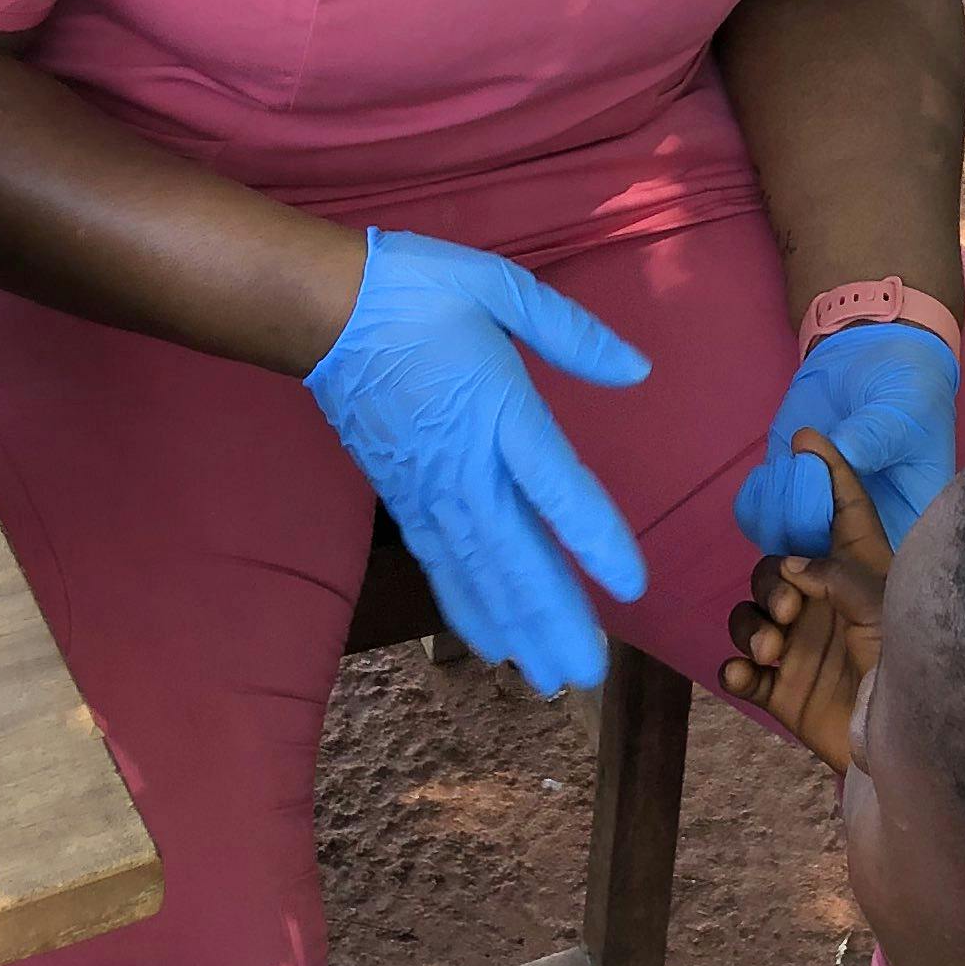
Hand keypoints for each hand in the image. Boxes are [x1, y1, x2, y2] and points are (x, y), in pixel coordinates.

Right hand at [304, 232, 647, 694]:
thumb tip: (638, 369)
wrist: (326, 308)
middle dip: (552, 617)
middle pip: (515, 553)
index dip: (593, 539)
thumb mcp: (501, 287)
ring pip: (476, 572)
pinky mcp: (404, 498)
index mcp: (498, 408)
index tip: (629, 586)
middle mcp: (464, 464)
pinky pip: (440, 564)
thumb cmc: (419, 291)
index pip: (555, 486)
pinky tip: (490, 641)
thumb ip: (571, 333)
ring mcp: (429, 489)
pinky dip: (466, 608)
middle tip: (586, 673)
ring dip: (514, 627)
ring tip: (547, 678)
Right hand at [721, 434, 888, 772]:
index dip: (828, 474)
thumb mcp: (885, 613)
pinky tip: (747, 677)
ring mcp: (799, 648)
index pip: (844, 513)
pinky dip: (735, 669)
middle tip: (788, 612)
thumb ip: (840, 578)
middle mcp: (824, 605)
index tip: (806, 438)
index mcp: (859, 576)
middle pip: (775, 567)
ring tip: (770, 652)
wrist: (908, 753)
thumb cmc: (912, 671)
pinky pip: (739, 670)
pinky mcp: (781, 692)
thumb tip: (792, 568)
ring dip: (750, 627)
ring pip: (750, 616)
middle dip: (770, 581)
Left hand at [735, 318, 957, 555]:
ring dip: (780, 523)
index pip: (890, 570)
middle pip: (834, 572)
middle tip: (802, 514)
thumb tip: (844, 457)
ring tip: (790, 471)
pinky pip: (765, 515)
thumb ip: (876, 435)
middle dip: (809, 565)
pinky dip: (759, 502)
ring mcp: (822, 512)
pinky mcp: (790, 489)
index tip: (840, 559)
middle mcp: (864, 528)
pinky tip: (771, 472)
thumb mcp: (904, 407)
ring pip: (792, 547)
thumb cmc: (907, 386)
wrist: (868, 354)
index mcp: (908, 517)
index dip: (863, 582)